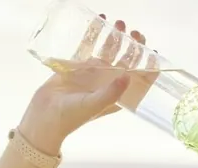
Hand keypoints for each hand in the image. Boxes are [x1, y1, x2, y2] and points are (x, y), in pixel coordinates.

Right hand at [18, 15, 151, 154]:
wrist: (44, 115)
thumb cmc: (71, 116)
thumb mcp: (94, 105)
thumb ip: (111, 92)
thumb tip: (129, 76)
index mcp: (118, 94)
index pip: (140, 80)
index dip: (149, 66)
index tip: (153, 52)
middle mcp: (109, 82)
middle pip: (127, 61)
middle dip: (134, 46)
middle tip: (135, 33)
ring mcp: (94, 73)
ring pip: (109, 50)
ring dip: (116, 37)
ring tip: (120, 23)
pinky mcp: (78, 65)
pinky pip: (89, 45)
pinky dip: (95, 33)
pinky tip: (100, 21)